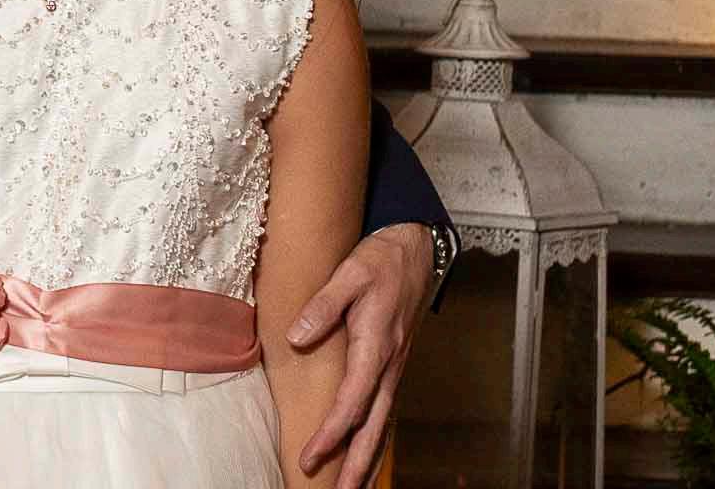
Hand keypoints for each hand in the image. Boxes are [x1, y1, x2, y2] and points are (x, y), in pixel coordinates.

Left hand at [288, 222, 433, 486]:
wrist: (417, 249)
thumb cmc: (381, 260)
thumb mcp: (350, 272)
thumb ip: (323, 304)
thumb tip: (297, 336)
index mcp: (377, 347)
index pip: (353, 403)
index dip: (331, 434)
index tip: (310, 457)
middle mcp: (389, 365)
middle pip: (374, 427)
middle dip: (357, 465)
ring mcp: (394, 368)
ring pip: (382, 423)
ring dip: (369, 459)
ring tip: (352, 488)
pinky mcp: (393, 365)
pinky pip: (384, 410)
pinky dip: (376, 437)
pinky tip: (366, 453)